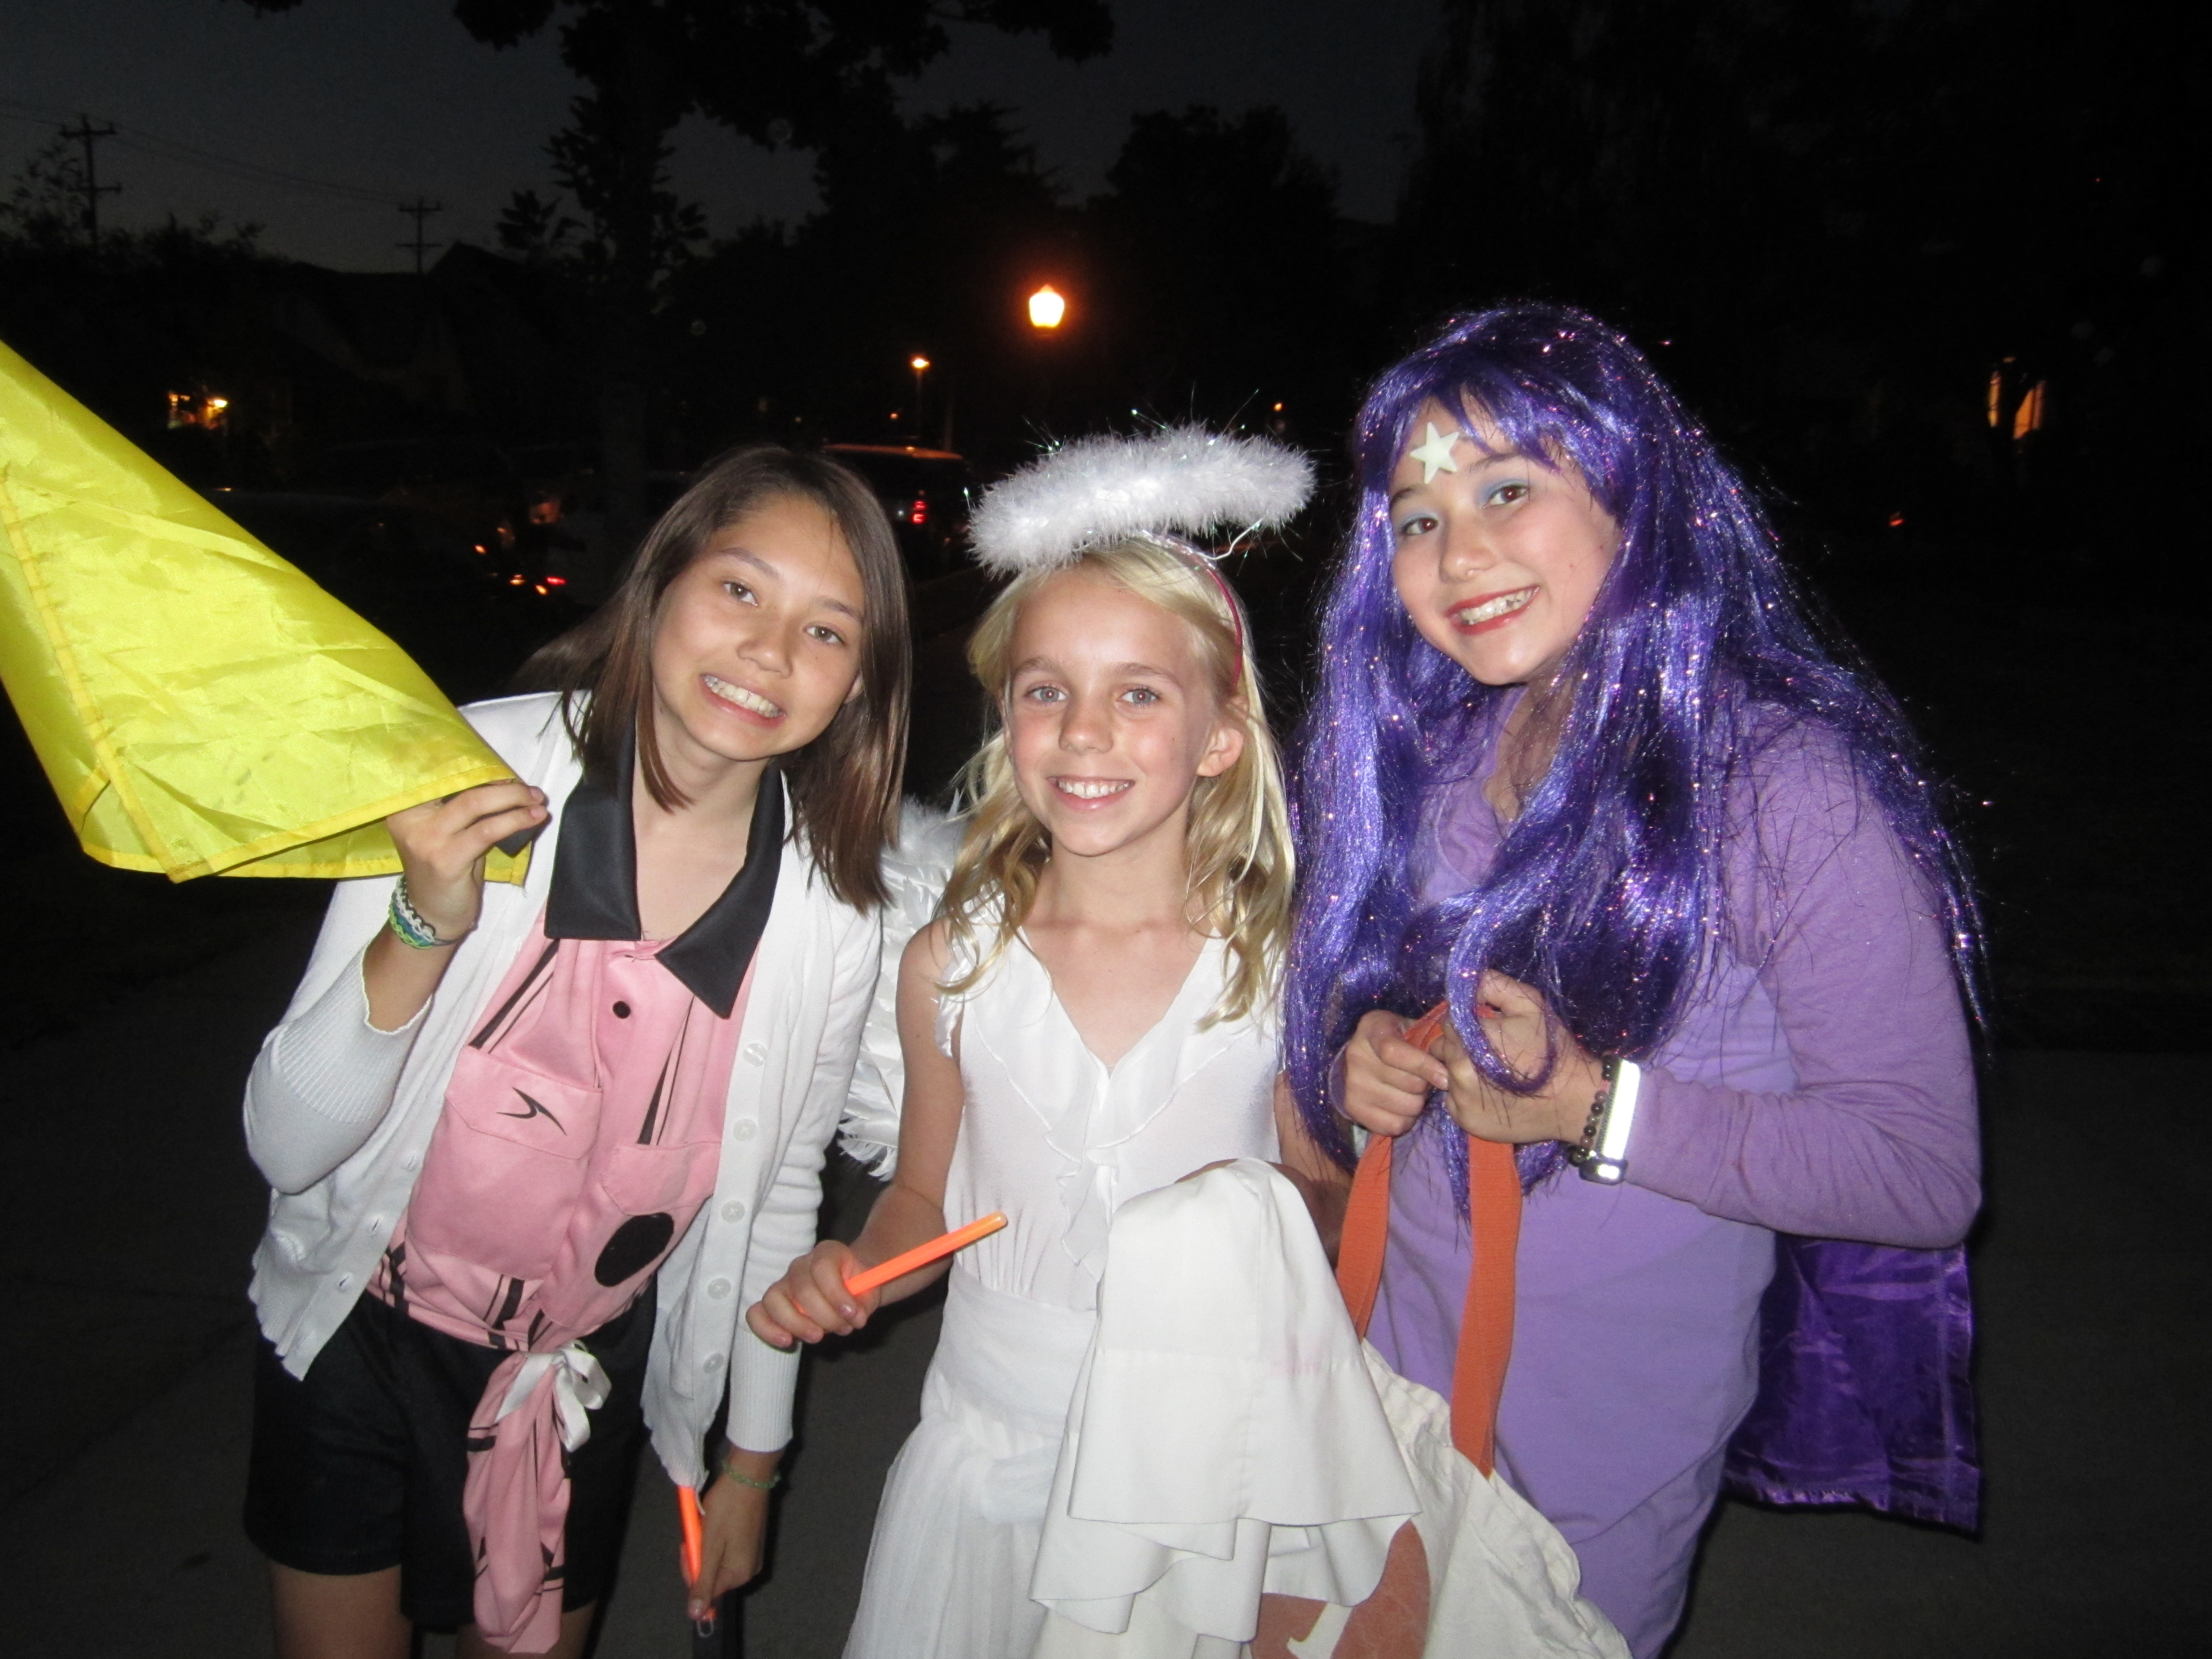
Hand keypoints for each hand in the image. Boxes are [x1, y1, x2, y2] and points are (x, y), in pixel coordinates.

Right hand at [384, 780, 546, 939]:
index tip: (509, 774)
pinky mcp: (445, 859)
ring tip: (538, 802)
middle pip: (461, 785)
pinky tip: (533, 818)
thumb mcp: (450, 831)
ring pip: (475, 804)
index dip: (481, 769)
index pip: (444, 774)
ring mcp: (425, 838)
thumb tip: (506, 782)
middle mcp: (410, 817)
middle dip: (504, 785)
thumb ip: (468, 807)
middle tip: (532, 789)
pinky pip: (486, 831)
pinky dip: (514, 821)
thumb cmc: (446, 868)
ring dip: (513, 800)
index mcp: (407, 804)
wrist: (432, 914)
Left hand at [689, 1447, 777, 1618]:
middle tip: (696, 1531)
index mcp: (739, 1575)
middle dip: (699, 1556)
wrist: (748, 1475)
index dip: (691, 1569)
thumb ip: (703, 1582)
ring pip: (717, 1560)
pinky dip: (716, 1538)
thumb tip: (696, 1616)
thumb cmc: (727, 1510)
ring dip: (706, 1545)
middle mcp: (749, 1569)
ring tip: (705, 1522)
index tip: (687, 1545)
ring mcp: (753, 1554)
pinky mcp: (752, 1540)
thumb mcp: (710, 1547)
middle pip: (712, 1576)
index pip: (706, 1591)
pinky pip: (727, 1549)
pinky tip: (715, 1520)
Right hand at [743, 1241, 879, 1348]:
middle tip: (843, 1328)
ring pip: (774, 1300)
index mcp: (827, 1253)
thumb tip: (854, 1316)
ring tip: (818, 1336)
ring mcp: (783, 1283)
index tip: (854, 1315)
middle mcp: (801, 1265)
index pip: (823, 1268)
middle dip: (825, 1316)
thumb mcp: (870, 1291)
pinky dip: (767, 1329)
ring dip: (797, 1324)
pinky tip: (787, 1341)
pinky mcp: (772, 1304)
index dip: (837, 1295)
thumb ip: (864, 1303)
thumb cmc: (859, 1288)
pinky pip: (756, 1314)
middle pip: (802, 1289)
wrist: (850, 1287)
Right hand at [1338, 1008, 1450, 1138]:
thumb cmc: (1399, 1040)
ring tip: (1413, 1093)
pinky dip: (1406, 1120)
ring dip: (1418, 1103)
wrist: (1364, 1059)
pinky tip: (1403, 1107)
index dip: (1424, 1066)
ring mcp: (1352, 1085)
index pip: (1394, 1051)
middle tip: (1426, 1081)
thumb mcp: (1413, 1030)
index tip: (1445, 1077)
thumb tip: (1455, 1057)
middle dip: (1426, 1085)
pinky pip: (1394, 1125)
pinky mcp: (1353, 1109)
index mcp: (1372, 1028)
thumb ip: (1433, 1040)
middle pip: (1407, 1083)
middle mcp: (1356, 1055)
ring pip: (1406, 1107)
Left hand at [1432, 971, 1603, 1145]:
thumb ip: (1494, 986)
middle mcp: (1458, 1071)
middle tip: (1488, 1050)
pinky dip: (1465, 1095)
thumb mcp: (1530, 1005)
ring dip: (1460, 1070)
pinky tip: (1489, 1093)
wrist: (1575, 1100)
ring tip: (1488, 1073)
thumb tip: (1466, 979)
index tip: (1485, 1027)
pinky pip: (1453, 1100)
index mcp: (1469, 1039)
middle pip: (1442, 1049)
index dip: (1465, 1022)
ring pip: (1445, 1075)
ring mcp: (1460, 1099)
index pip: (1448, 1022)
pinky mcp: (1466, 1121)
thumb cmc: (1552, 1050)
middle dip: (1459, 1045)